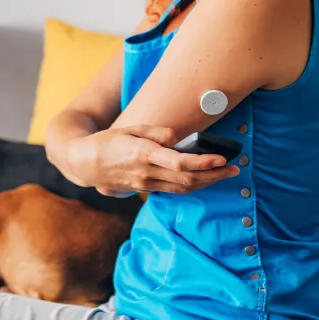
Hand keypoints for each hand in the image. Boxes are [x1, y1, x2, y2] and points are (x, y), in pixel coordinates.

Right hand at [65, 125, 239, 195]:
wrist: (84, 164)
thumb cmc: (107, 142)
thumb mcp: (129, 129)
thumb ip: (154, 132)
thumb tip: (176, 137)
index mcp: (143, 155)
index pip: (179, 163)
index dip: (203, 162)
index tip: (221, 157)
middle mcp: (146, 173)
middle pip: (187, 179)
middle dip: (213, 175)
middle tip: (234, 169)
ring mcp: (145, 184)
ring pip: (182, 188)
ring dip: (206, 183)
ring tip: (225, 175)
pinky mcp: (145, 189)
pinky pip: (173, 190)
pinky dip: (191, 186)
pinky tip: (204, 180)